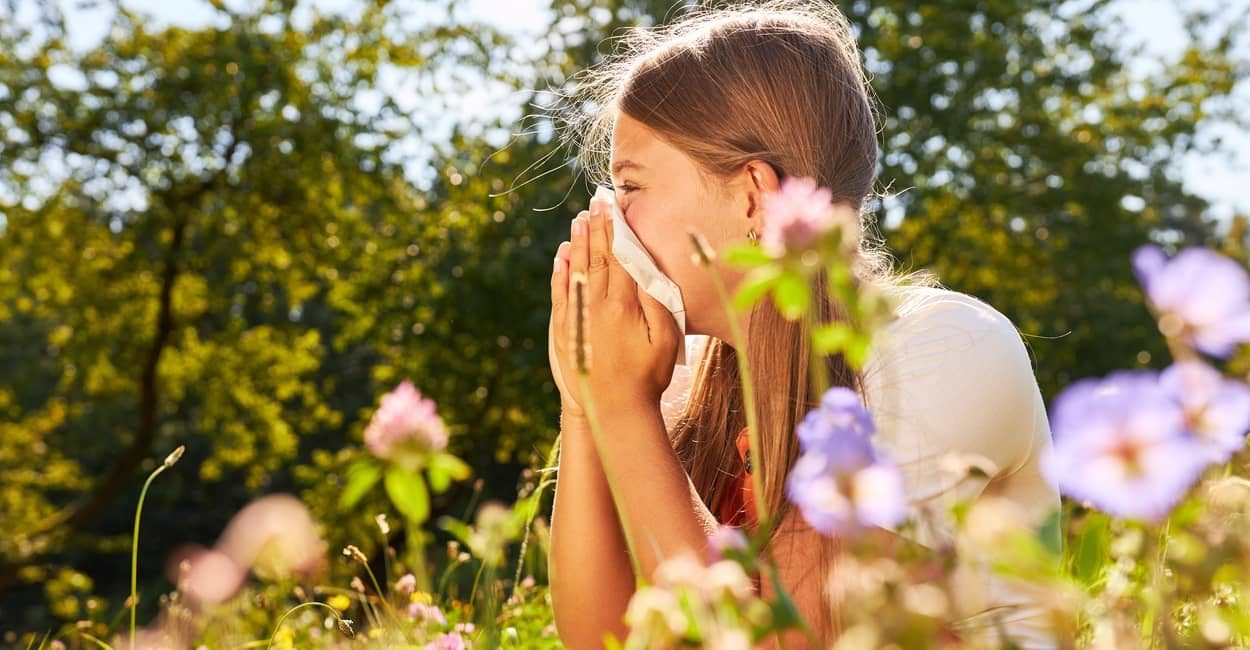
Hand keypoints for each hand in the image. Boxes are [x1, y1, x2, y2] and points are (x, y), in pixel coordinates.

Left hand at [549, 196, 680, 417]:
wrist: (614, 411)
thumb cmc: (648, 377)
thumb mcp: (666, 340)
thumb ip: (656, 302)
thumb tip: (644, 269)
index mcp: (623, 305)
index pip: (619, 256)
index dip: (616, 229)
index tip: (613, 207)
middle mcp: (596, 305)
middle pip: (596, 257)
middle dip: (596, 228)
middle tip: (594, 203)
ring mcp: (577, 317)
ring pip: (576, 270)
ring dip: (578, 242)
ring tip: (579, 219)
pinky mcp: (564, 330)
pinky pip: (560, 292)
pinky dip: (560, 271)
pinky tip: (562, 255)